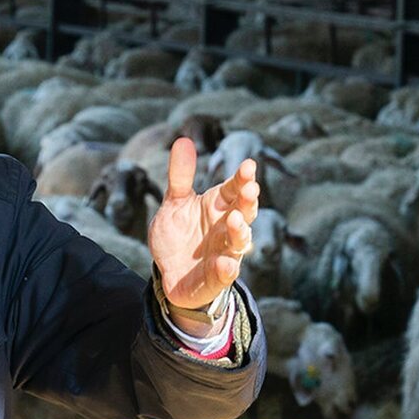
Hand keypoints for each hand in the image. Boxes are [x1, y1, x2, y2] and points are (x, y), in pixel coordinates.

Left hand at [148, 137, 259, 310]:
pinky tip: (225, 264)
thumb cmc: (178, 234)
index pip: (235, 189)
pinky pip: (224, 275)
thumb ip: (180, 176)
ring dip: (240, 232)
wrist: (170, 272)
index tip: (248, 165)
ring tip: (236, 221)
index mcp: (219, 206)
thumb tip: (183, 140)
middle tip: (249, 189)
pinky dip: (226, 270)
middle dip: (247, 202)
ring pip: (239, 243)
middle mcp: (227, 228)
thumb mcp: (174, 202)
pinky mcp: (215, 278)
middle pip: (244, 213)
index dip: (242, 178)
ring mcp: (224, 253)